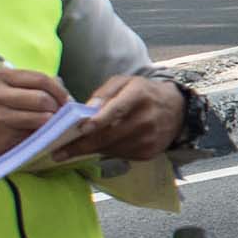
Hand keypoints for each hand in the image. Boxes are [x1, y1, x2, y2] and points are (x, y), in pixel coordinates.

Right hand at [0, 66, 77, 177]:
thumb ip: (25, 88)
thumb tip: (61, 89)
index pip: (40, 78)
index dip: (59, 90)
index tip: (66, 100)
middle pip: (43, 96)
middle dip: (58, 107)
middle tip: (62, 115)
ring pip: (41, 115)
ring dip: (52, 123)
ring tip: (52, 125)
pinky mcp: (2, 132)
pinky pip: (34, 132)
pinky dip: (42, 134)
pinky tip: (40, 135)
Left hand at [50, 71, 184, 164]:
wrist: (177, 110)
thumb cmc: (144, 93)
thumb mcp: (126, 82)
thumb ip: (104, 92)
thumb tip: (87, 109)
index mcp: (139, 95)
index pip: (118, 108)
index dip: (99, 120)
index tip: (81, 129)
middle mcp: (146, 118)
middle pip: (111, 135)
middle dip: (83, 145)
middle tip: (59, 152)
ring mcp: (149, 138)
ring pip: (113, 148)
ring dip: (91, 150)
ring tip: (71, 151)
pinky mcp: (149, 152)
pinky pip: (121, 155)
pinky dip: (107, 152)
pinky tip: (98, 148)